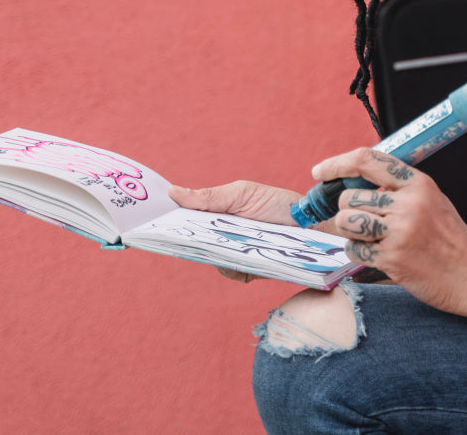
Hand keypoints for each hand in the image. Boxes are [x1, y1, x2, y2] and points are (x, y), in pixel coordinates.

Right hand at [170, 179, 304, 283]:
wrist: (312, 224)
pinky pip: (231, 273)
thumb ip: (209, 198)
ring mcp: (233, 255)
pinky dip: (235, 266)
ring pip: (211, 259)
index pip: (185, 220)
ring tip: (231, 240)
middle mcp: (221, 237)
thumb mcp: (242, 194)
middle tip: (186, 232)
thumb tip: (172, 192)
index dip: (169, 222)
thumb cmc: (277, 204)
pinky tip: (245, 257)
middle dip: (186, 239)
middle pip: (193, 243)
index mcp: (216, 215)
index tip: (154, 222)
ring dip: (217, 251)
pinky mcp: (248, 271)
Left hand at [313, 148, 466, 315]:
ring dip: (351, 232)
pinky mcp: (392, 258)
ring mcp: (400, 231)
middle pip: (350, 197)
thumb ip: (398, 189)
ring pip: (347, 221)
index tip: (319, 172)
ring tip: (371, 239)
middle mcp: (408, 203)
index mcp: (417, 183)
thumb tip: (353, 182)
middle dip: (348, 211)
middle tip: (364, 223)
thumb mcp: (430, 199)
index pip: (366, 159)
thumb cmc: (449, 238)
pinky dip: (359, 253)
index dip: (336, 163)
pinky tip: (380, 256)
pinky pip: (354, 250)